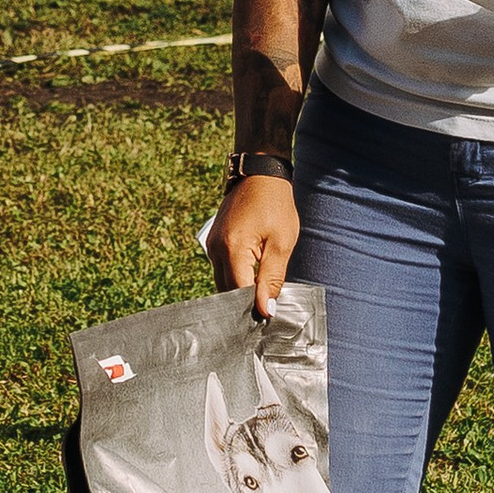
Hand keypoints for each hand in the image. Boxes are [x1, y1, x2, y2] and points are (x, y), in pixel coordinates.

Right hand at [210, 169, 299, 316]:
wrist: (260, 174)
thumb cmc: (275, 205)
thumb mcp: (281, 242)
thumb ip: (272, 278)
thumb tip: (266, 309)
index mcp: (233, 249)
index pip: (239, 292)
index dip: (254, 307)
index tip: (269, 318)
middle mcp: (216, 250)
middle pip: (227, 291)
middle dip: (244, 303)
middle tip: (267, 311)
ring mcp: (212, 245)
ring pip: (223, 282)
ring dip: (239, 291)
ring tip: (261, 296)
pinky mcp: (214, 242)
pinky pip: (222, 269)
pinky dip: (235, 278)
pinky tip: (253, 280)